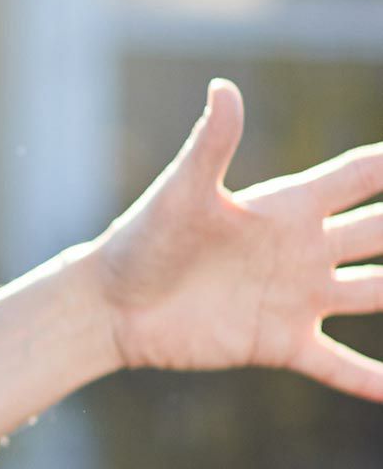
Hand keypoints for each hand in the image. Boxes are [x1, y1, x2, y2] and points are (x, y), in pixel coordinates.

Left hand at [89, 76, 382, 399]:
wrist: (113, 305)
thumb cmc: (142, 240)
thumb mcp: (181, 192)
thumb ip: (212, 145)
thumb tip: (224, 87)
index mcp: (286, 208)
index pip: (357, 177)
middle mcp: (303, 250)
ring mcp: (297, 298)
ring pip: (377, 293)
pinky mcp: (280, 343)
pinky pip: (339, 364)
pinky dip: (372, 381)